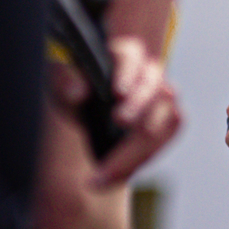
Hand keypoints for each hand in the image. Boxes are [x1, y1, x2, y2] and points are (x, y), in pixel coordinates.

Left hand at [54, 33, 181, 188]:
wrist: (89, 103)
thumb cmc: (76, 86)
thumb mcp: (60, 80)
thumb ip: (65, 82)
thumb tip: (78, 92)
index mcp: (126, 54)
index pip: (132, 59)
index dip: (127, 74)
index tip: (117, 93)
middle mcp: (151, 74)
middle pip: (156, 91)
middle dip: (138, 111)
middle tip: (117, 126)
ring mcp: (164, 97)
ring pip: (169, 118)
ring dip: (143, 145)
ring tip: (110, 172)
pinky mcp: (169, 119)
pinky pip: (168, 137)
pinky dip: (147, 155)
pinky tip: (120, 173)